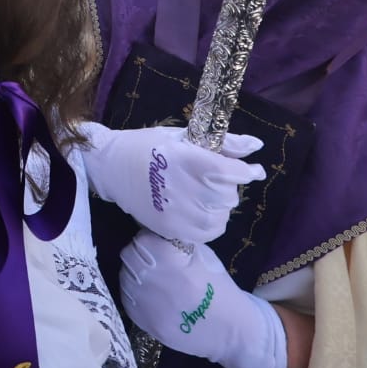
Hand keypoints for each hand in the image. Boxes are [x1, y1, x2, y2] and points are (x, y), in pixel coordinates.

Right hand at [77, 123, 263, 242]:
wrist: (110, 168)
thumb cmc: (146, 146)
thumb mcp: (182, 136)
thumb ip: (223, 142)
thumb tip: (257, 146)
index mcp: (186, 159)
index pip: (231, 172)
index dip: (246, 172)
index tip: (251, 170)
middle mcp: (184, 188)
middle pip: (228, 195)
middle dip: (227, 185)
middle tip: (212, 178)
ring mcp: (178, 213)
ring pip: (222, 215)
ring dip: (220, 204)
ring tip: (203, 193)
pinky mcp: (173, 230)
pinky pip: (209, 232)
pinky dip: (211, 222)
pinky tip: (198, 209)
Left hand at [119, 234, 287, 367]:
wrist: (231, 332)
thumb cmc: (219, 288)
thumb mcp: (203, 255)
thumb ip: (176, 241)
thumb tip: (154, 231)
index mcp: (170, 261)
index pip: (141, 239)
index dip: (150, 239)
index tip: (158, 244)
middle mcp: (152, 281)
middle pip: (128, 256)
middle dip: (140, 253)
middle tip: (154, 260)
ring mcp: (145, 304)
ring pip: (124, 276)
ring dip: (135, 273)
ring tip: (154, 278)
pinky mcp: (142, 322)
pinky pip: (127, 298)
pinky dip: (135, 292)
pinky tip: (152, 294)